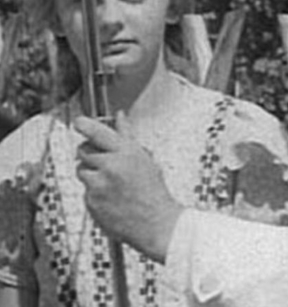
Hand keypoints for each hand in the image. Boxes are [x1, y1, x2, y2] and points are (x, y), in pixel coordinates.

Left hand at [75, 111, 182, 261]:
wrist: (155, 223)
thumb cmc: (153, 191)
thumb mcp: (144, 158)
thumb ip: (127, 136)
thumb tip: (120, 116)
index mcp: (126, 153)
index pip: (98, 132)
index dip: (85, 125)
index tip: (79, 122)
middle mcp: (111, 166)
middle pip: (83, 150)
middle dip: (90, 153)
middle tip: (102, 161)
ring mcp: (99, 185)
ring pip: (82, 170)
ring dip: (92, 173)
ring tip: (111, 183)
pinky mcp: (91, 202)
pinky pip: (85, 190)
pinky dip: (94, 192)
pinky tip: (111, 197)